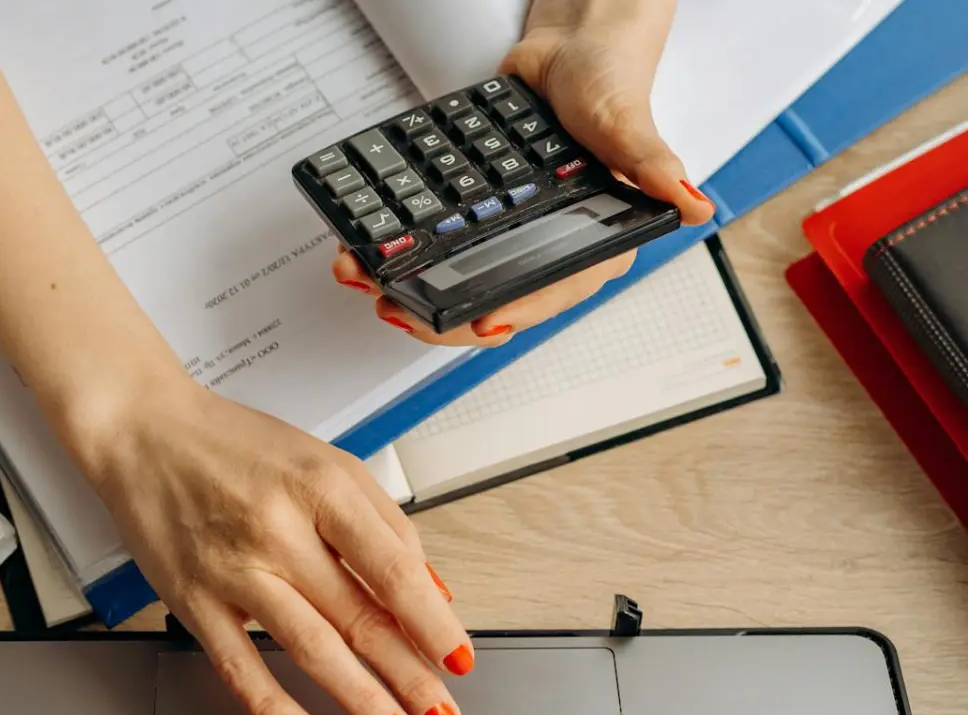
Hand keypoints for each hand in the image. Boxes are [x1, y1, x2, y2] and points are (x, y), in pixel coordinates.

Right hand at [83, 374, 470, 714]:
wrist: (144, 432)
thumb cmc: (236, 445)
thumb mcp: (325, 461)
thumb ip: (382, 522)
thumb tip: (428, 588)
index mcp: (320, 487)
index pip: (392, 567)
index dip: (431, 621)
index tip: (458, 658)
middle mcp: (278, 528)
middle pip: (358, 615)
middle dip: (410, 676)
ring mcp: (233, 568)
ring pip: (309, 647)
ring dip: (361, 700)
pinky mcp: (193, 599)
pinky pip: (237, 665)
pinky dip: (272, 707)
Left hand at [331, 0, 713, 346]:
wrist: (572, 42)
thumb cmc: (610, 82)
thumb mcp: (627, 125)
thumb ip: (654, 167)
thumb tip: (694, 204)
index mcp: (596, 242)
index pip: (550, 293)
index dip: (513, 313)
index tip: (476, 323)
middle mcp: (551, 245)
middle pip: (493, 298)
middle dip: (440, 312)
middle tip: (397, 308)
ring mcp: (511, 231)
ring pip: (460, 276)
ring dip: (411, 286)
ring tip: (367, 282)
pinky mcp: (480, 210)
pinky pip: (441, 239)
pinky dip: (405, 249)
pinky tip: (370, 250)